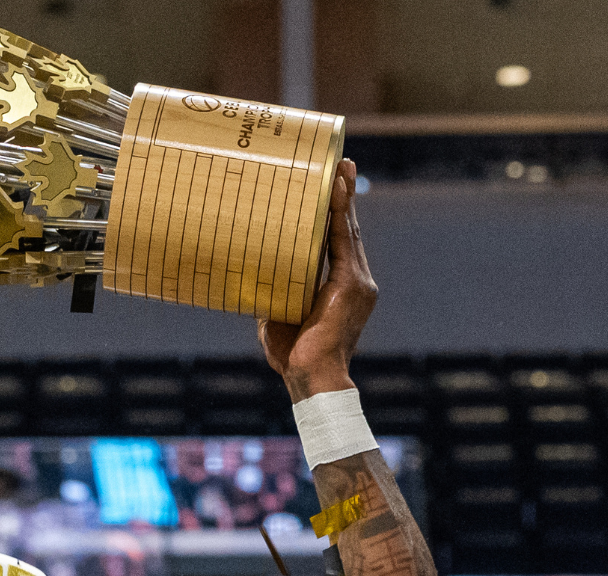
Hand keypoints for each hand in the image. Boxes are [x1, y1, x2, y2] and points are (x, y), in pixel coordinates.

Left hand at [258, 159, 374, 401]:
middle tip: (341, 164)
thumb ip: (273, 288)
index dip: (336, 213)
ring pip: (348, 230)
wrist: (311, 378)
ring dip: (344, 197)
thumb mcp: (278, 312)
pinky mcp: (352, 285)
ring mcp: (357, 282)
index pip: (338, 242)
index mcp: (341, 287)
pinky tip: (336, 192)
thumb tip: (251, 268)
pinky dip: (340, 215)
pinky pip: (343, 242)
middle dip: (344, 196)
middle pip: (348, 230)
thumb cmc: (293, 355)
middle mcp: (355, 281)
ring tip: (340, 168)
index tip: (332, 185)